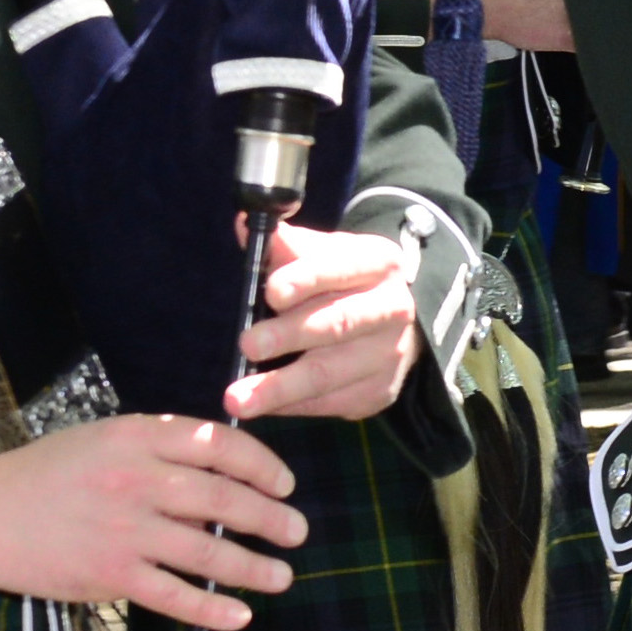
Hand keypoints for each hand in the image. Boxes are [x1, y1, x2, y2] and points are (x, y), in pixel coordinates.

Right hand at [0, 411, 303, 627]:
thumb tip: (215, 476)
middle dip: (270, 518)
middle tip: (296, 532)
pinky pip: (176, 595)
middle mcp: (137, 479)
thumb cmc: (42, 475)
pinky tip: (239, 616)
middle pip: (224, 498)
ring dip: (254, 566)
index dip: (262, 465)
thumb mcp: (100, 440)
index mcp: (136, 437)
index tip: (284, 484)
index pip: (218, 445)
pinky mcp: (111, 574)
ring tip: (281, 576)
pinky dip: (213, 609)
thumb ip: (155, 451)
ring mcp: (126, 529)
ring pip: (208, 551)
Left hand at [234, 219, 423, 422]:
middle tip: (247, 344)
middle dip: (289, 335)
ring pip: (330, 374)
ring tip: (238, 399)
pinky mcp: (379, 392)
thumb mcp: (324, 252)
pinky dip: (291, 406)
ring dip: (281, 387)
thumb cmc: (343, 280)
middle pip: (337, 324)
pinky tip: (263, 406)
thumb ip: (285, 243)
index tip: (272, 291)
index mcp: (378, 264)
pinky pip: (329, 403)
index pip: (341, 268)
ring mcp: (388, 356)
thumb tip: (244, 225)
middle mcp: (391, 309)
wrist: (393, 318)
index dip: (306, 279)